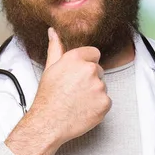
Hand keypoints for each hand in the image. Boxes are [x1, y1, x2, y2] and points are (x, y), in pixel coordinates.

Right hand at [31, 27, 110, 145]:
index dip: (86, 63)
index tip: (78, 74)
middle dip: (90, 78)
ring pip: (102, 85)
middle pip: (98, 70)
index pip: (94, 53)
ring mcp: (99, 87)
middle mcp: (89, 70)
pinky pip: (106, 100)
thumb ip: (56, 47)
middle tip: (74, 90)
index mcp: (76, 58)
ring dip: (94, 92)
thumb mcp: (50, 68)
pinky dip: (98, 105)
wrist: (48, 123)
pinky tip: (84, 109)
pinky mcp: (105, 102)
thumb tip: (53, 31)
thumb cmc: (48, 97)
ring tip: (77, 101)